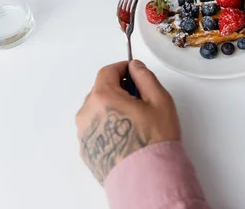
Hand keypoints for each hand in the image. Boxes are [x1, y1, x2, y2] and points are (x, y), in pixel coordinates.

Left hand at [75, 60, 180, 183]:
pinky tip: (126, 136)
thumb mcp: (159, 100)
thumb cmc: (154, 140)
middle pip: (101, 90)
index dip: (122, 67)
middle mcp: (87, 114)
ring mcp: (84, 134)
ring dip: (112, 108)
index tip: (132, 70)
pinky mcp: (86, 150)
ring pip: (97, 110)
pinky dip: (107, 126)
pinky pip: (95, 128)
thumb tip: (135, 67)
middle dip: (118, 89)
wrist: (147, 177)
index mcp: (103, 97)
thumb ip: (145, 77)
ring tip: (134, 121)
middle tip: (139, 100)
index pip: (107, 71)